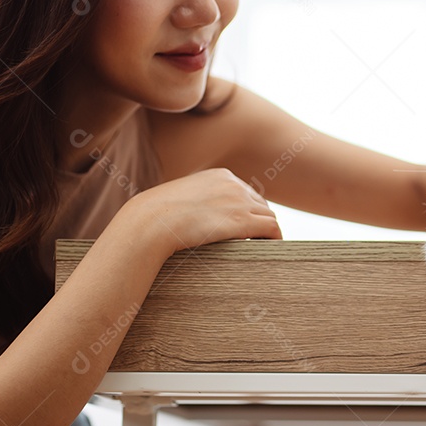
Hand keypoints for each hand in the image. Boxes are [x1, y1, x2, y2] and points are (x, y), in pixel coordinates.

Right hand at [126, 168, 281, 258]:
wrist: (151, 222)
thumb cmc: (157, 216)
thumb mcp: (179, 199)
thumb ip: (195, 202)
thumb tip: (193, 216)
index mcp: (220, 175)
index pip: (246, 193)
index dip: (247, 211)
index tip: (244, 228)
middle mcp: (234, 184)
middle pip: (260, 204)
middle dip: (258, 221)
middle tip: (255, 241)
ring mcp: (240, 201)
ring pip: (268, 216)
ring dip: (266, 232)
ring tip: (260, 248)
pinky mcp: (243, 221)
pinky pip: (272, 228)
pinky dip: (274, 238)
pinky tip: (268, 249)